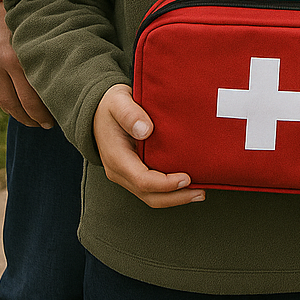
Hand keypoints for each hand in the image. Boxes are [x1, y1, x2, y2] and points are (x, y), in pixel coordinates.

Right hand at [0, 2, 53, 126]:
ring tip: (30, 118)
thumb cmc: (25, 1)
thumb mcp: (41, 23)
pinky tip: (10, 102)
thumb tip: (68, 72)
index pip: (36, 97)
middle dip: (34, 118)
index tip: (59, 117)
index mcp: (22, 53)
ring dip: (16, 113)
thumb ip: (48, 49)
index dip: (47, 111)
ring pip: (0, 101)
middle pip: (18, 104)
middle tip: (47, 124)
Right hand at [93, 84, 205, 208]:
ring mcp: (125, 175)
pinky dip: (169, 190)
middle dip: (175, 197)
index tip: (186, 178)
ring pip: (150, 196)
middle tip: (201, 192)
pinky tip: (187, 185)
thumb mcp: (118, 101)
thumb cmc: (112, 104)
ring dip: (175, 197)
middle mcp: (119, 171)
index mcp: (116, 157)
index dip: (165, 183)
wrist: (98, 111)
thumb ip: (130, 114)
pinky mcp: (133, 172)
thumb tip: (145, 130)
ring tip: (199, 192)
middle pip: (148, 195)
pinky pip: (151, 188)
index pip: (142, 180)